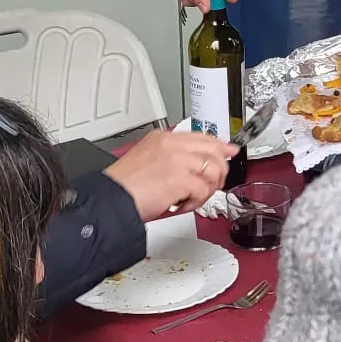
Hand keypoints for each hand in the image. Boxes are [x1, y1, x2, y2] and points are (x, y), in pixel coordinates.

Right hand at [103, 130, 237, 219]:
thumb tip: (196, 164)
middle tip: (212, 185)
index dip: (219, 146)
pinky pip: (203, 190)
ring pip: (213, 171)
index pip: (201, 136)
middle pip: (214, 151)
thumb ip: (173, 157)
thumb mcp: (148, 160)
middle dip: (219, 171)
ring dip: (206, 190)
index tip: (229, 152)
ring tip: (190, 198)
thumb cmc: (125, 187)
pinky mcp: (181, 178)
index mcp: (162, 137)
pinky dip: (195, 202)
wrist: (111, 200)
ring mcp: (177, 160)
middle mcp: (171, 144)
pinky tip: (181, 205)